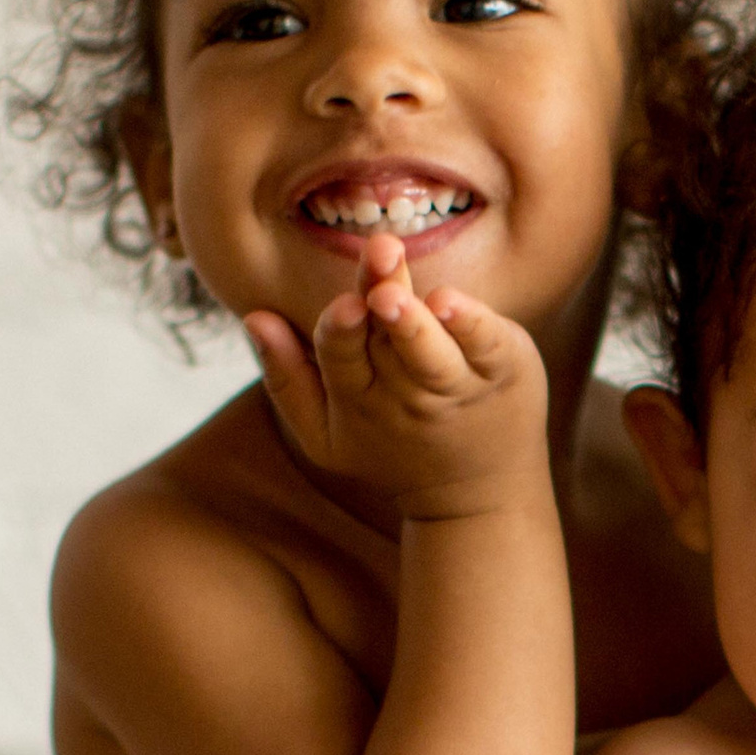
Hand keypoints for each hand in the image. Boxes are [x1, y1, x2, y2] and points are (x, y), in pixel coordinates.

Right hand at [245, 235, 548, 524]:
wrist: (475, 499)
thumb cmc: (390, 451)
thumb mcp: (325, 432)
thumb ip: (285, 377)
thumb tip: (254, 318)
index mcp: (356, 395)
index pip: (339, 354)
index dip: (339, 332)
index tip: (344, 307)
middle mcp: (405, 390)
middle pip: (385, 335)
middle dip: (380, 300)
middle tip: (380, 255)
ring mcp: (455, 383)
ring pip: (431, 349)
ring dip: (416, 320)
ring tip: (400, 295)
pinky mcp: (501, 369)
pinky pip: (486, 344)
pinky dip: (472, 324)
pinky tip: (454, 303)